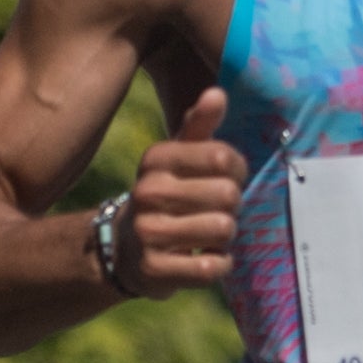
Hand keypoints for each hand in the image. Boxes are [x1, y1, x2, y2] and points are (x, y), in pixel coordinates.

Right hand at [109, 87, 242, 293]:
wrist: (123, 248)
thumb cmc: (166, 195)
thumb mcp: (177, 156)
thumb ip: (199, 125)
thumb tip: (217, 92)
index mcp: (156, 159)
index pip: (223, 156)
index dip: (238, 171)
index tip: (230, 178)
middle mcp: (148, 192)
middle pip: (228, 194)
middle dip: (233, 206)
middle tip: (220, 211)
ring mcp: (148, 232)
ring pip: (223, 229)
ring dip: (226, 236)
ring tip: (210, 234)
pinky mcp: (153, 270)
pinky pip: (211, 267)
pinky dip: (219, 265)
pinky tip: (206, 258)